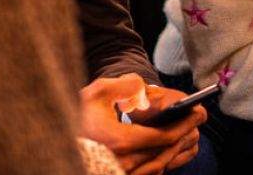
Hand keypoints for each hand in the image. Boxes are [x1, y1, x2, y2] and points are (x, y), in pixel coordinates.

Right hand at [79, 77, 205, 174]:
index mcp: (120, 142)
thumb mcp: (94, 95)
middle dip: (185, 135)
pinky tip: (172, 151)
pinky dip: (165, 163)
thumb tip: (143, 87)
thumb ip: (122, 86)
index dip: (184, 125)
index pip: (163, 137)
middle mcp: (124, 164)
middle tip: (199, 120)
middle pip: (166, 153)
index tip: (198, 113)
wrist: (54, 149)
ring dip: (178, 150)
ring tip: (189, 134)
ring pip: (160, 167)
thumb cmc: (74, 122)